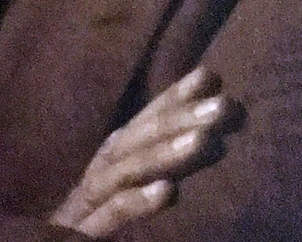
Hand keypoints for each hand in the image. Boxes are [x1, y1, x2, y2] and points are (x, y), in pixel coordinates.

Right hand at [49, 65, 241, 237]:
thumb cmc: (97, 232)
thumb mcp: (126, 202)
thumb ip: (157, 174)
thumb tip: (209, 142)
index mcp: (109, 168)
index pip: (142, 125)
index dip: (173, 98)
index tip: (211, 76)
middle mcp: (95, 179)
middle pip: (135, 139)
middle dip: (179, 117)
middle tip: (225, 105)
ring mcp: (84, 208)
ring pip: (123, 171)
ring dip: (164, 153)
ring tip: (206, 141)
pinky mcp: (76, 237)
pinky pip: (108, 218)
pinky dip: (136, 203)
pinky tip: (170, 192)